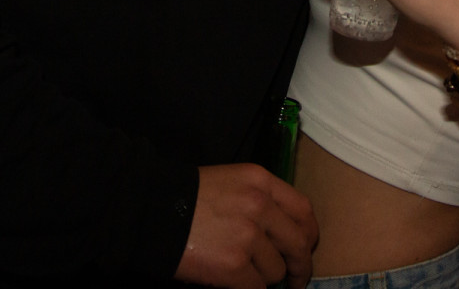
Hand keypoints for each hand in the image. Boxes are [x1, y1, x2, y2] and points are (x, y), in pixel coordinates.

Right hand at [174, 164, 317, 288]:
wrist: (150, 211)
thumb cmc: (186, 198)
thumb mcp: (230, 183)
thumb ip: (259, 201)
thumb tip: (280, 236)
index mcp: (261, 181)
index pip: (303, 210)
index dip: (309, 233)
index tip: (307, 247)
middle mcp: (260, 206)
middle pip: (298, 244)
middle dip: (300, 267)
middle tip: (296, 280)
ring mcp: (248, 236)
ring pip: (276, 270)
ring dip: (265, 278)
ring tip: (247, 275)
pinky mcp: (234, 266)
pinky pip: (257, 288)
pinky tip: (240, 286)